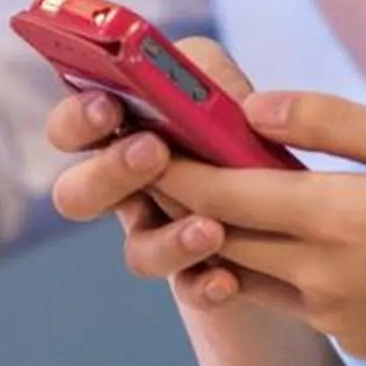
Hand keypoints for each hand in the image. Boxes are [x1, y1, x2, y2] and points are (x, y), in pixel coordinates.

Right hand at [48, 40, 294, 310]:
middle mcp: (128, 190)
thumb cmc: (243, 123)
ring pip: (136, 252)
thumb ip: (201, 74)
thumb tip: (188, 88)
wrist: (296, 203)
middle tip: (152, 152)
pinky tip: (227, 279)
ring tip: (210, 229)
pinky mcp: (198, 276)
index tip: (108, 108)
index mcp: (120, 135)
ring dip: (167, 240)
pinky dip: (203, 286)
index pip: (69, 129)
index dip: (77, 121)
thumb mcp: (223, 86)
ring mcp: (160, 236)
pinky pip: (187, 291)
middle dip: (108, 174)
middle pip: (77, 195)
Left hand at [133, 89, 365, 365]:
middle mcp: (318, 276)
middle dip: (179, 195)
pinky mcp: (353, 338)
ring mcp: (333, 315)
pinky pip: (288, 296)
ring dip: (217, 232)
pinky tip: (280, 229)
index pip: (218, 190)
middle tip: (150, 151)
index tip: (136, 128)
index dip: (169, 161)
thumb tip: (255, 107)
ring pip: (244, 270)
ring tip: (202, 187)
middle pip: (217, 233)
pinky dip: (267, 261)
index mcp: (334, 218)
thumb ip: (336, 124)